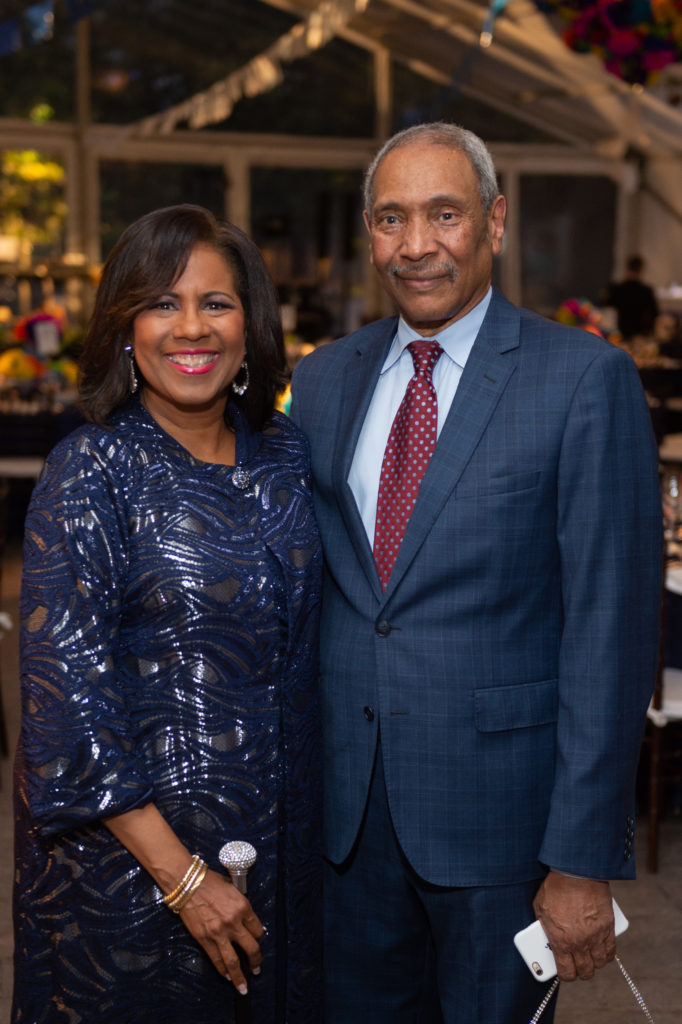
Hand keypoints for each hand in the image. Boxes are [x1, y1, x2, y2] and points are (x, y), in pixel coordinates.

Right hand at [179, 868, 263, 992]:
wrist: (187, 883)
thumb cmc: (210, 881)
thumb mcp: (232, 888)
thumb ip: (240, 905)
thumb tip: (246, 918)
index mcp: (243, 907)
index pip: (258, 929)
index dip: (260, 937)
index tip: (258, 941)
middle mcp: (233, 922)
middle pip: (251, 948)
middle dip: (256, 961)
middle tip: (257, 969)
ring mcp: (219, 933)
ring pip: (234, 961)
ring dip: (240, 976)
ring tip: (243, 987)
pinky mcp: (204, 939)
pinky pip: (217, 960)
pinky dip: (222, 970)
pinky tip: (227, 977)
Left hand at [532, 872, 615, 981]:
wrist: (576, 872)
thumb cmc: (555, 887)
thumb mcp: (540, 909)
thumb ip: (544, 927)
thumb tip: (546, 937)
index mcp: (561, 940)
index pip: (567, 972)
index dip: (566, 975)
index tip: (565, 971)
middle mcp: (580, 942)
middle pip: (585, 971)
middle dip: (581, 971)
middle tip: (578, 965)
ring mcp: (596, 936)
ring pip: (600, 963)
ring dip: (595, 963)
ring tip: (590, 957)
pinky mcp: (609, 927)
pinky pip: (611, 950)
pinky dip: (607, 953)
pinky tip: (601, 950)